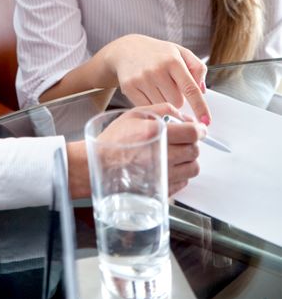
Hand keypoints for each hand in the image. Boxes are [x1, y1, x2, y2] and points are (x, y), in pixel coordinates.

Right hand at [66, 103, 205, 198]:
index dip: (199, 130)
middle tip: (182, 140)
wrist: (100, 165)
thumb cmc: (115, 140)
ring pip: (193, 168)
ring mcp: (163, 175)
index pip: (193, 133)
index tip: (198, 129)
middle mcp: (163, 156)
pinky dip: (181, 173)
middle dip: (191, 143)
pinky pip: (184, 182)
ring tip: (175, 154)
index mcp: (157, 133)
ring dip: (188, 160)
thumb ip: (164, 109)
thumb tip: (185, 116)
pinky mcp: (163, 189)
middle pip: (195, 150)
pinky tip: (168, 166)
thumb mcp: (136, 113)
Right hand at [102, 35, 209, 122]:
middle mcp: (157, 69)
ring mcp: (142, 79)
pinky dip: (150, 104)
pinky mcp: (129, 87)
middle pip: (177, 102)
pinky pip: (147, 108)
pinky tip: (148, 92)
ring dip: (163, 102)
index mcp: (173, 60)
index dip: (200, 107)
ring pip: (162, 107)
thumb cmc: (157, 53)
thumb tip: (202, 91)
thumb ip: (197, 68)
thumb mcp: (180, 52)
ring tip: (157, 87)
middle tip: (170, 87)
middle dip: (177, 99)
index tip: (206, 121)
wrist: (126, 48)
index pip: (190, 89)